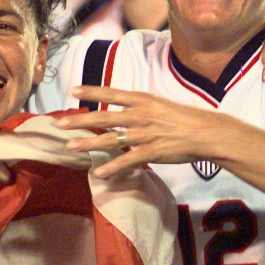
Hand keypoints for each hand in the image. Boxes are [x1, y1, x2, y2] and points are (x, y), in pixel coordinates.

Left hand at [59, 86, 223, 179]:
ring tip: (71, 147)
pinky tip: (99, 173)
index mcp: (142, 100)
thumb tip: (124, 111)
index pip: (111, 93)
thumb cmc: (184, 118)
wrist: (205, 132)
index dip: (91, 92)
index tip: (72, 91)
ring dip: (88, 144)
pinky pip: (127, 161)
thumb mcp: (160, 105)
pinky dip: (112, 168)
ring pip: (110, 139)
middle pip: (103, 117)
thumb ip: (140, 108)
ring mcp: (144, 134)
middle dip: (79, 120)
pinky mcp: (151, 152)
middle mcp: (139, 115)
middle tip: (59, 124)